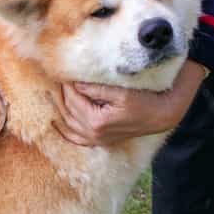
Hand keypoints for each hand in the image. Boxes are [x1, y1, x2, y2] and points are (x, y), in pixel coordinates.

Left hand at [55, 61, 207, 146]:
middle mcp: (93, 134)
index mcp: (97, 121)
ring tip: (52, 94)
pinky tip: (56, 123)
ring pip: (69, 124)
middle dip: (61, 94)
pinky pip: (76, 139)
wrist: (161, 115)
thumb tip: (75, 83)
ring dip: (60, 109)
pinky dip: (65, 131)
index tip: (62, 72)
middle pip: (69, 110)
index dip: (67, 84)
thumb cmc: (144, 101)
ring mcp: (96, 140)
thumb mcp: (121, 91)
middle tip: (56, 79)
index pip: (73, 99)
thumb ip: (96, 88)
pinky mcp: (99, 141)